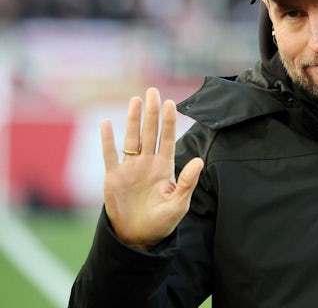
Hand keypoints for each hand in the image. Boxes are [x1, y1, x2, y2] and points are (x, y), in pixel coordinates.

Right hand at [100, 87, 203, 249]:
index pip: (167, 139)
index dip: (169, 121)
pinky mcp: (113, 177)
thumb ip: (187, 182)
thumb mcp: (179, 204)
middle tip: (153, 91)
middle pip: (150, 132)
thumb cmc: (162, 222)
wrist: (138, 237)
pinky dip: (107, 140)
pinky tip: (106, 123)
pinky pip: (109, 155)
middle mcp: (147, 163)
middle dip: (151, 112)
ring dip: (133, 120)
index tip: (171, 103)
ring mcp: (130, 168)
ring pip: (131, 138)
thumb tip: (199, 160)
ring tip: (135, 100)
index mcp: (164, 167)